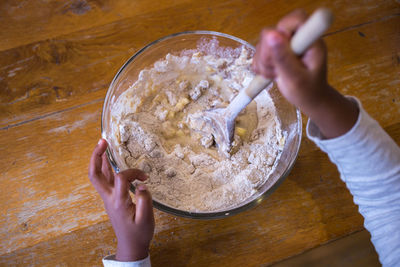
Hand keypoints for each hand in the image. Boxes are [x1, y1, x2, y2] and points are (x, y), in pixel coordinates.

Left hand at [88, 139, 154, 260]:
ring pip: (98, 175)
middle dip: (96, 156)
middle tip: (102, 141)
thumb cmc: (139, 233)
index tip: (144, 177)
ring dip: (99, 159)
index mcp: (118, 202)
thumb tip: (142, 184)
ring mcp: (108, 198)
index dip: (133, 172)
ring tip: (103, 144)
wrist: (131, 245)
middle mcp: (110, 198)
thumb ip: (145, 200)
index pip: (121, 178)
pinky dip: (105, 167)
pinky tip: (109, 160)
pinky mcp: (111, 198)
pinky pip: (104, 179)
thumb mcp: (147, 219)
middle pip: (95, 174)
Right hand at [253, 9, 357, 138]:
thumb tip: (272, 35)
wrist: (309, 99)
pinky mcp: (277, 51)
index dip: (283, 29)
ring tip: (274, 75)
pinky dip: (260, 64)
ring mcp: (287, 44)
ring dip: (263, 61)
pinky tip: (269, 74)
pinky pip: (260, 51)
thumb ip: (284, 57)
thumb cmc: (308, 91)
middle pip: (274, 30)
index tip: (281, 49)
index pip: (297, 18)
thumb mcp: (295, 78)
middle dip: (268, 52)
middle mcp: (298, 38)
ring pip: (264, 42)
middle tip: (275, 69)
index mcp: (310, 41)